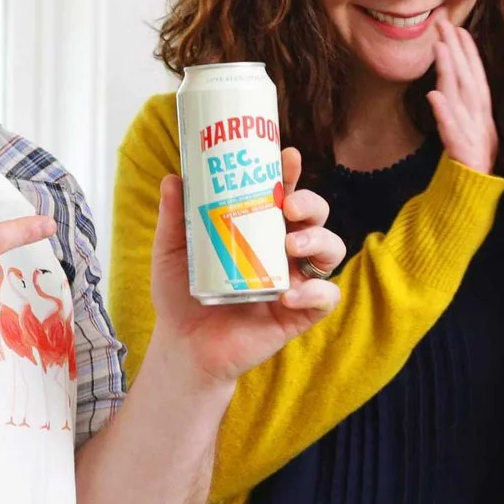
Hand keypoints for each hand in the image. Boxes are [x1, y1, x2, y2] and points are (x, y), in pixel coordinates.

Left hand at [148, 149, 344, 386]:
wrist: (183, 346)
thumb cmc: (181, 296)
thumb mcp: (172, 252)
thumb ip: (175, 217)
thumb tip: (172, 179)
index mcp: (259, 229)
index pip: (283, 195)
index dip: (291, 175)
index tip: (288, 157)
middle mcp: (283, 251)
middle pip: (315, 217)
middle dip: (311, 204)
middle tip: (289, 207)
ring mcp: (294, 281)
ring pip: (331, 251)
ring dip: (319, 241)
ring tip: (290, 247)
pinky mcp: (298, 314)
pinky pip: (324, 298)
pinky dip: (314, 292)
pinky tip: (287, 295)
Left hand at [427, 14, 497, 173]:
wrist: (472, 196)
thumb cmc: (467, 163)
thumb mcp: (463, 132)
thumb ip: (456, 109)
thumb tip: (440, 89)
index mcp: (481, 115)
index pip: (475, 78)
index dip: (468, 53)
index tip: (458, 29)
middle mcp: (480, 120)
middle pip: (468, 80)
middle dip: (457, 51)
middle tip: (444, 25)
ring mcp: (473, 135)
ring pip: (460, 98)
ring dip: (451, 72)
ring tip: (440, 48)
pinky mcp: (463, 152)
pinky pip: (452, 131)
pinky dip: (444, 113)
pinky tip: (434, 96)